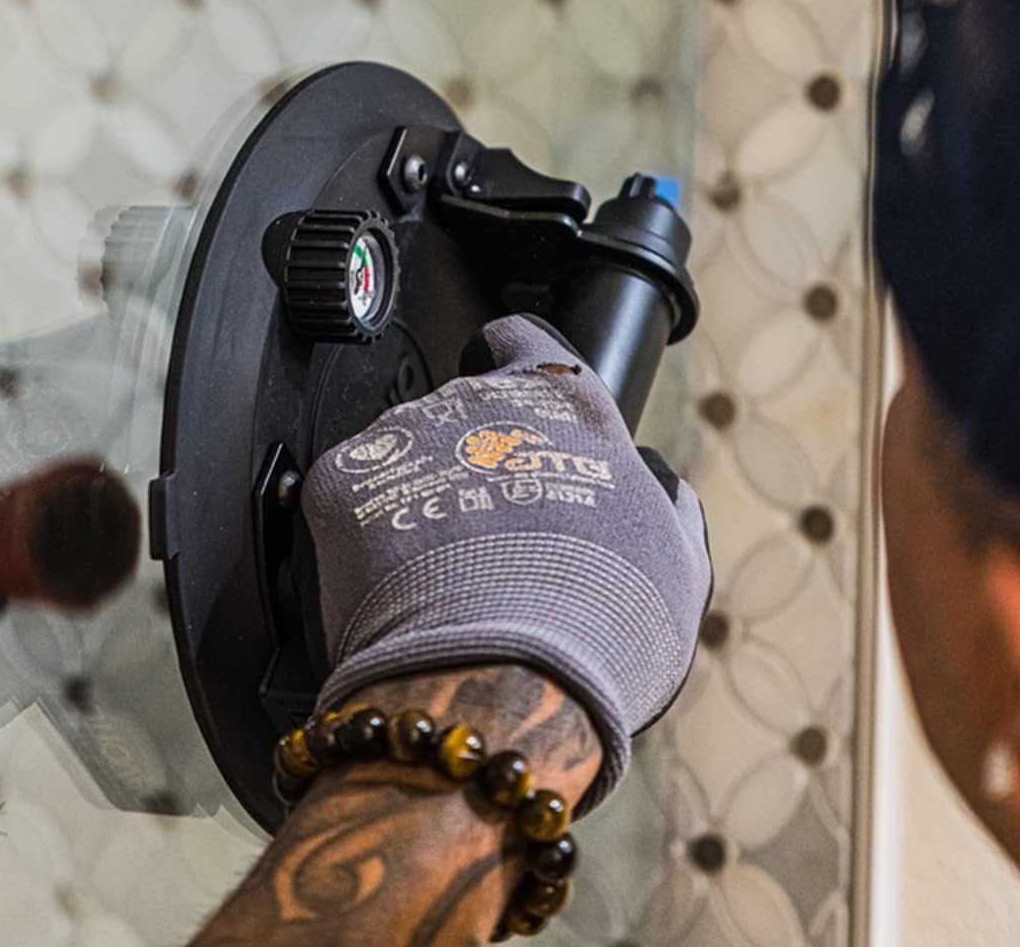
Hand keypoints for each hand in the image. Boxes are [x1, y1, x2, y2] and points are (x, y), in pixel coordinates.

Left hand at [303, 315, 711, 807]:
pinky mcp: (342, 483)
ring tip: (444, 571)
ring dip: (416, 492)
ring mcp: (404, 436)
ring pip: (402, 449)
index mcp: (567, 404)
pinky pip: (349, 494)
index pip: (524, 340)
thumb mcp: (677, 561)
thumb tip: (661, 490)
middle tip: (490, 530)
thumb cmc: (600, 624)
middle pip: (462, 405)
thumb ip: (666, 505)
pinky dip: (361, 532)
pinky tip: (394, 582)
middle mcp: (480, 398)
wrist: (504, 679)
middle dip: (469, 453)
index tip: (513, 405)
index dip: (514, 367)